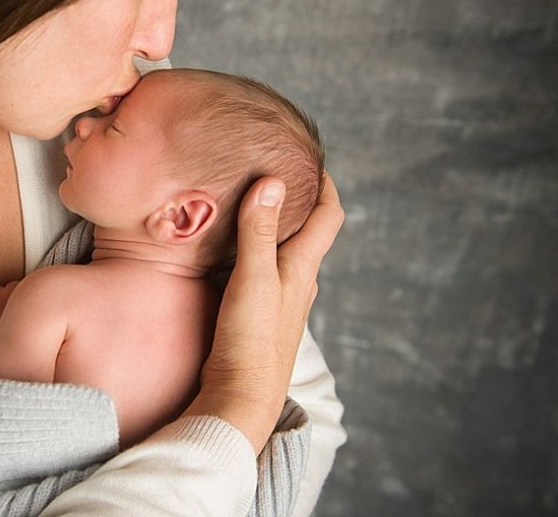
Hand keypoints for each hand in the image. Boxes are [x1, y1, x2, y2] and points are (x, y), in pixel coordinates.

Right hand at [183, 173, 343, 451]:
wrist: (241, 397)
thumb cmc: (251, 340)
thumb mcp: (253, 278)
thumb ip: (259, 231)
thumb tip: (274, 182)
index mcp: (304, 268)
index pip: (329, 215)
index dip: (326, 184)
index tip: (312, 159)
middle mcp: (299, 282)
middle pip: (308, 231)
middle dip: (298, 200)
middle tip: (275, 173)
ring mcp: (281, 301)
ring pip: (286, 252)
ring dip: (275, 226)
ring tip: (249, 204)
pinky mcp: (261, 315)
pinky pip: (264, 271)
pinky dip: (255, 251)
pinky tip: (229, 251)